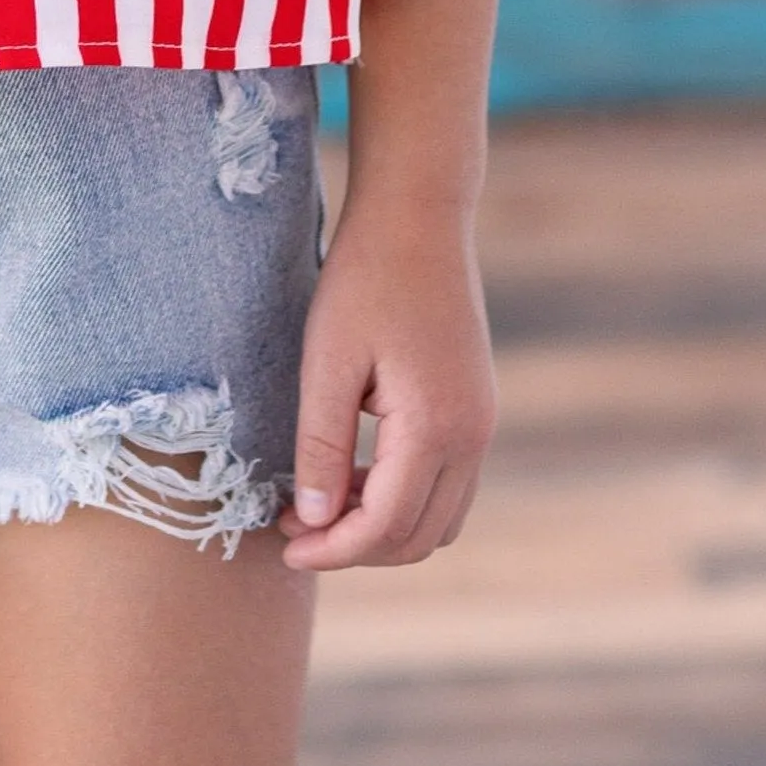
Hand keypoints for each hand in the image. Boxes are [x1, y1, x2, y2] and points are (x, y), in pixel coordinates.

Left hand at [279, 197, 495, 569]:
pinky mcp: (476, 409)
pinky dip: (404, 497)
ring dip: (383, 526)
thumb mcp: (328, 362)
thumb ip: (323, 446)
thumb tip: (315, 520)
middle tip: (295, 525)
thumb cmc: (366, 279)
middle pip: (419, 537)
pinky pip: (447, 485)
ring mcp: (481, 424)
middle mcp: (472, 437)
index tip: (284, 543)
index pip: (386, 526)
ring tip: (320, 501)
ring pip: (439, 519)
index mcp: (436, 427)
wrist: (418, 217)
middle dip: (355, 546)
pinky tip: (355, 472)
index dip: (333, 548)